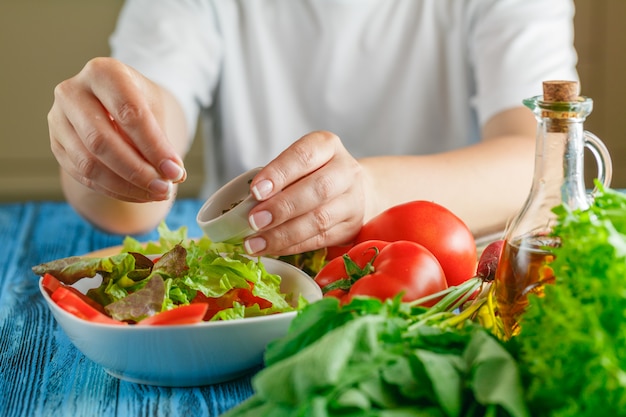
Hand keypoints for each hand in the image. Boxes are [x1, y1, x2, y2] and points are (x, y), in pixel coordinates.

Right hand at [47, 57, 186, 202]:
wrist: (111, 102)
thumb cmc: (137, 102)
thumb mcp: (154, 110)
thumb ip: (162, 140)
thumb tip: (173, 175)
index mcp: (103, 72)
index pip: (129, 114)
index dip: (154, 147)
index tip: (175, 172)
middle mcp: (72, 91)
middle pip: (102, 141)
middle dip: (138, 172)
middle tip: (165, 189)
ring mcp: (58, 118)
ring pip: (88, 163)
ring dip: (126, 186)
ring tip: (155, 193)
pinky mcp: (55, 144)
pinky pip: (82, 175)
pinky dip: (114, 190)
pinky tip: (138, 194)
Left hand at [243, 131, 373, 255]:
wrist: (354, 190)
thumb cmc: (314, 174)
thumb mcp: (297, 164)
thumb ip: (276, 179)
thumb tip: (246, 205)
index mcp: (327, 146)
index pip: (304, 156)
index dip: (279, 173)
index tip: (255, 190)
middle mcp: (346, 171)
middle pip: (317, 189)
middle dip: (282, 207)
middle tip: (254, 220)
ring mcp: (352, 201)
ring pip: (319, 219)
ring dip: (284, 234)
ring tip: (256, 242)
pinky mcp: (351, 227)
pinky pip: (320, 240)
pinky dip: (292, 246)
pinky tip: (272, 248)